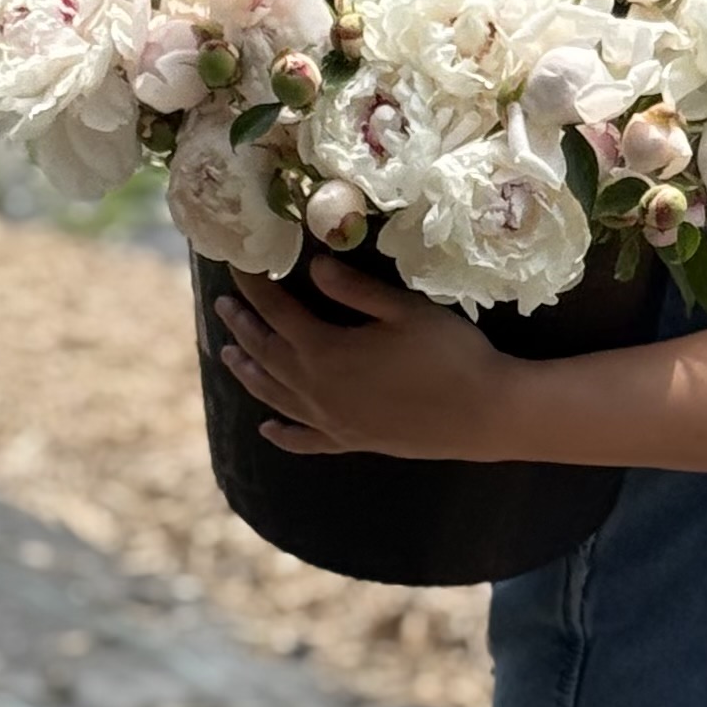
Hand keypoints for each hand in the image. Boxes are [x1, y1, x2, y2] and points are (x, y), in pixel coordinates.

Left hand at [217, 254, 520, 458]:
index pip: (277, 312)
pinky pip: (304, 440)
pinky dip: (282, 434)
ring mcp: (331, 420)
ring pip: (274, 395)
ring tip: (227, 356)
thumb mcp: (404, 310)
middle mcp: (316, 389)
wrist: (484, 414)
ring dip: (248, 373)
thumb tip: (314, 265)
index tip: (238, 265)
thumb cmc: (450, 354)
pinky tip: (267, 429)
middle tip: (222, 305)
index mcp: (326, 351)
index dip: (255, 287)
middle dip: (242, 326)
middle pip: (266, 353)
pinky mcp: (351, 441)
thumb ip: (354, 288)